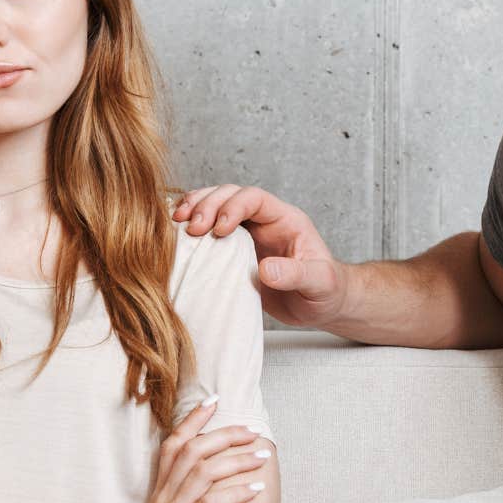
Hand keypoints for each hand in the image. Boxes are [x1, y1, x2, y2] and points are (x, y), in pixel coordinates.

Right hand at [142, 394, 272, 502]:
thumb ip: (184, 493)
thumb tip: (218, 465)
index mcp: (159, 489)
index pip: (172, 444)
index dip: (193, 420)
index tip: (214, 401)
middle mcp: (163, 498)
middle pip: (192, 452)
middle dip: (224, 436)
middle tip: (251, 433)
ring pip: (203, 473)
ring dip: (236, 461)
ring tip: (261, 457)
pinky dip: (235, 493)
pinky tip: (255, 489)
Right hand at [173, 185, 348, 327]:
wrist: (319, 306)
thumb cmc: (325, 292)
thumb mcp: (319, 284)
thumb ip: (296, 274)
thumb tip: (266, 270)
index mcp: (286, 219)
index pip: (255, 198)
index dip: (233, 207)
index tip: (220, 231)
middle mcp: (264, 221)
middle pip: (229, 195)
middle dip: (207, 205)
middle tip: (190, 228)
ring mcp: (247, 234)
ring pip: (215, 207)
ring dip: (194, 210)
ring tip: (176, 223)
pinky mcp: (233, 251)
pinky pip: (209, 232)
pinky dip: (191, 231)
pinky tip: (176, 236)